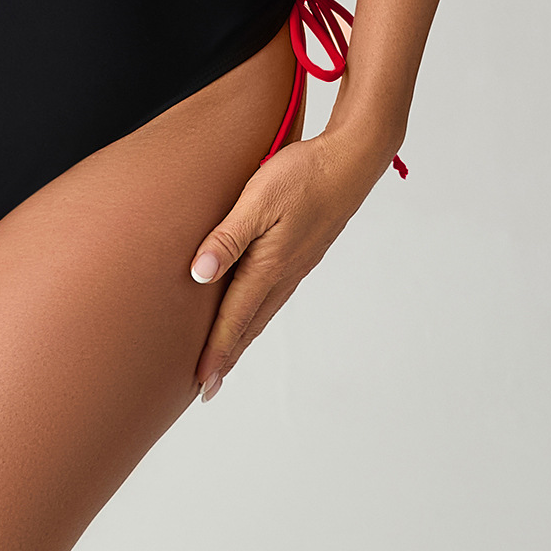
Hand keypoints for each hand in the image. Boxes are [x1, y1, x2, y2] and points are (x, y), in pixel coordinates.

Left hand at [187, 127, 396, 401]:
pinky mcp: (303, 253)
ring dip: (242, 338)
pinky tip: (253, 311)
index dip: (215, 351)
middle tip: (207, 388)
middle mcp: (284, 273)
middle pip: (249, 324)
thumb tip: (200, 275)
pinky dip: (257, 315)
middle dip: (227, 357)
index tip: (201, 384)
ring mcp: (296, 265)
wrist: (350, 161)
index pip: (234, 317)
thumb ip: (227, 238)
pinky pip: (274, 295)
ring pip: (263, 312)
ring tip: (225, 358)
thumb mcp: (257, 200)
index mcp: (269, 264)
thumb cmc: (301, 175)